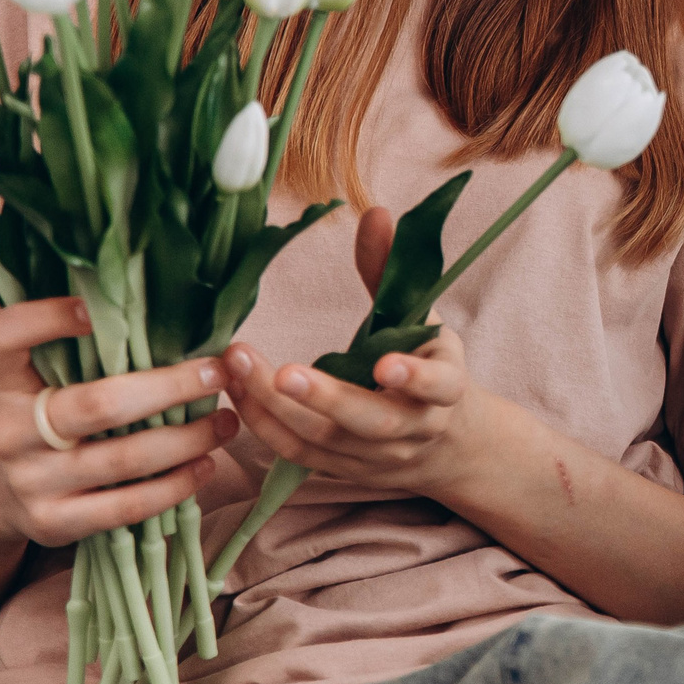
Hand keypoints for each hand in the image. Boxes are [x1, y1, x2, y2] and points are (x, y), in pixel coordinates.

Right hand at [0, 296, 238, 547]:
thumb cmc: (35, 414)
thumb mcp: (32, 376)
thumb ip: (73, 344)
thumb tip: (150, 294)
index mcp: (1, 379)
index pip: (6, 336)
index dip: (47, 318)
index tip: (96, 308)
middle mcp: (9, 429)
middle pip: (97, 404)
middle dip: (169, 387)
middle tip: (218, 372)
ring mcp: (30, 480)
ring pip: (124, 458)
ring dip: (188, 439)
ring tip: (226, 421)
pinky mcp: (52, 523)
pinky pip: (126, 506)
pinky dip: (175, 486)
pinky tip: (204, 465)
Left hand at [225, 205, 477, 495]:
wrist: (448, 446)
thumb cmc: (428, 366)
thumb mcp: (423, 319)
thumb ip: (392, 271)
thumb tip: (373, 212)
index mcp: (445, 389)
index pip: (438, 387)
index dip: (414, 379)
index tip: (385, 365)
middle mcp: (413, 429)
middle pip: (370, 423)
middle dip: (327, 400)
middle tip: (283, 373)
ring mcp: (377, 459)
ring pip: (325, 441)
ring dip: (276, 407)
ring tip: (237, 366)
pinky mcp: (343, 471)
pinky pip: (299, 454)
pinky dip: (265, 424)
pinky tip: (235, 391)